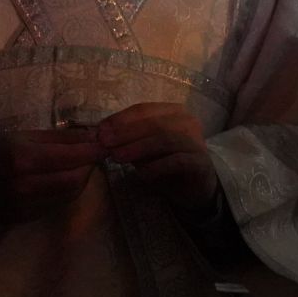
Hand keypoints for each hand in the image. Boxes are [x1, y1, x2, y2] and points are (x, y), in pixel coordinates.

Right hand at [0, 128, 102, 221]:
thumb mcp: (27, 135)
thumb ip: (63, 137)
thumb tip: (96, 135)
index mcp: (22, 160)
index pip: (72, 159)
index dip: (93, 152)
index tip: (105, 144)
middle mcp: (23, 187)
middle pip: (75, 180)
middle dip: (89, 166)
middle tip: (92, 155)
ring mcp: (23, 206)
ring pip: (70, 194)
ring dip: (81, 179)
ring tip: (78, 165)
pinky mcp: (24, 217)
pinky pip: (57, 204)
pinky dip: (67, 191)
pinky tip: (62, 179)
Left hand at [96, 103, 217, 215]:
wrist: (192, 187)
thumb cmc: (164, 163)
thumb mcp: (140, 149)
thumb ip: (124, 140)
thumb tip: (97, 135)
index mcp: (172, 112)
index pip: (143, 109)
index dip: (119, 119)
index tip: (98, 131)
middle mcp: (187, 121)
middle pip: (153, 122)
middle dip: (125, 132)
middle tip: (104, 143)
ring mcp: (196, 140)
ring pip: (165, 139)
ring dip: (138, 147)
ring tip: (117, 157)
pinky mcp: (200, 162)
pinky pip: (177, 161)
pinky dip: (156, 166)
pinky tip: (141, 174)